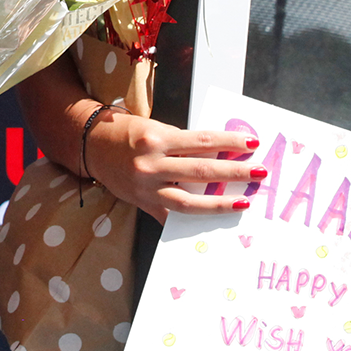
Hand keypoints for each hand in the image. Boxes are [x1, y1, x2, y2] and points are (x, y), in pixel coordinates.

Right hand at [86, 111, 267, 223]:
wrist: (91, 147)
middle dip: (234, 172)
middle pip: (202, 172)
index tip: (252, 144)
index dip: (229, 143)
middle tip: (259, 172)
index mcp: (156, 140)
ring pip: (190, 201)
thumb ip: (184, 143)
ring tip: (244, 201)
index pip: (202, 142)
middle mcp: (151, 166)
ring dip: (221, 202)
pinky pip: (173, 216)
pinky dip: (194, 219)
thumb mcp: (156, 129)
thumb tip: (220, 153)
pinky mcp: (143, 204)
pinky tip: (214, 221)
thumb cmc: (128, 133)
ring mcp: (147, 189)